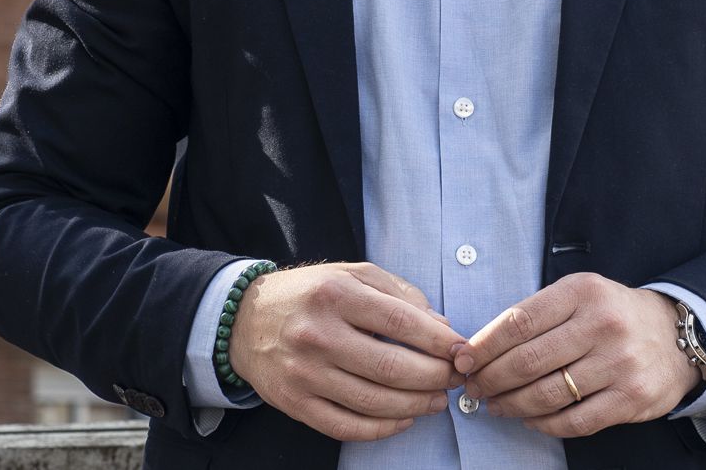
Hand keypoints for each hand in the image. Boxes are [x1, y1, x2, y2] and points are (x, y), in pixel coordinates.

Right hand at [228, 262, 463, 441]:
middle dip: (433, 377)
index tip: (461, 350)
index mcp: (337, 294)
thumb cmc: (311, 294)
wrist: (244, 320)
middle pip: (391, 366)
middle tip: (454, 378)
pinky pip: (345, 426)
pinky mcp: (293, 403)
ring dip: (415, 405)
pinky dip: (381, 429)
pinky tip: (404, 419)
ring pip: (372, 401)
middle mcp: (318, 334)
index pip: (400, 322)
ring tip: (437, 400)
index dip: (439, 341)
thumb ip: (400, 295)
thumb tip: (441, 327)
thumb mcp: (353, 275)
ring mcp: (304, 373)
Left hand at [455, 273, 700, 438]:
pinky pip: (573, 421)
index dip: (483, 346)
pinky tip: (531, 418)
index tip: (463, 361)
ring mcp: (620, 363)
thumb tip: (477, 350)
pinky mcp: (631, 398)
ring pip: (546, 395)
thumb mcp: (581, 295)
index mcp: (584, 292)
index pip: (519, 321)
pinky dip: (543, 424)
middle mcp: (603, 324)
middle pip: (527, 361)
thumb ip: (535, 316)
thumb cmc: (614, 315)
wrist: (677, 337)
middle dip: (490, 379)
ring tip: (497, 405)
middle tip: (475, 388)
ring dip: (511, 405)